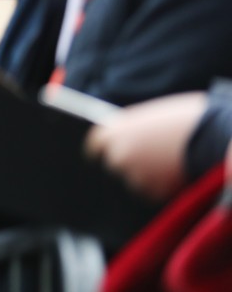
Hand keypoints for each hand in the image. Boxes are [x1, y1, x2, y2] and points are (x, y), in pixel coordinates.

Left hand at [85, 91, 207, 199]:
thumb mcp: (150, 116)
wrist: (214, 136)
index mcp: (112, 132)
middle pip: (116, 163)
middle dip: (130, 161)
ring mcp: (136, 176)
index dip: (103, 148)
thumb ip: (133, 130)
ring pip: (136, 179)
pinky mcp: (154, 192)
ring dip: (147, 175)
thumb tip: (127, 141)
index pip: (96, 145)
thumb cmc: (185, 119)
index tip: (105, 153)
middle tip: (149, 156)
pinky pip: (154, 191)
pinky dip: (162, 186)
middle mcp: (118, 155)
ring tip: (168, 162)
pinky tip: (176, 173)